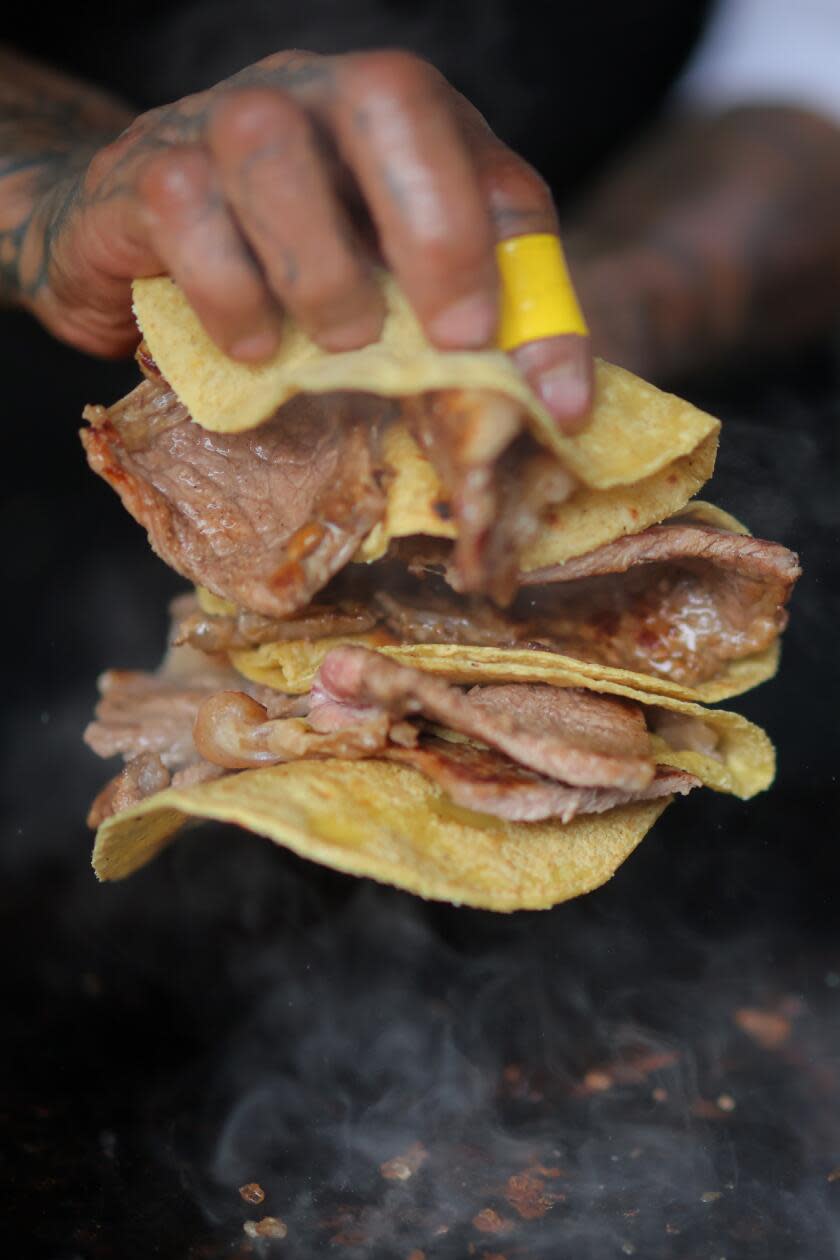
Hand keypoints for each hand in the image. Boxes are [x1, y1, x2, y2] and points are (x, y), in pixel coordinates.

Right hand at [23, 49, 591, 429]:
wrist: (133, 237)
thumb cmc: (285, 272)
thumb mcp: (387, 295)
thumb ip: (458, 328)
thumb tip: (555, 408)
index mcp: (409, 128)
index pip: (499, 181)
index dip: (536, 288)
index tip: (551, 397)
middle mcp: (322, 95)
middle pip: (390, 96)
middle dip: (435, 227)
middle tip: (452, 337)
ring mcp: (227, 117)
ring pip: (271, 147)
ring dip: (321, 267)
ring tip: (341, 344)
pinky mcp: (149, 166)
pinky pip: (184, 205)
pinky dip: (229, 291)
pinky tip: (256, 347)